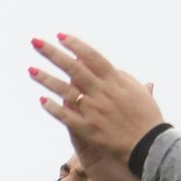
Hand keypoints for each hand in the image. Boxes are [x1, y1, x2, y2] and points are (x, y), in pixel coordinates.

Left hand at [31, 35, 162, 171]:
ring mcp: (93, 110)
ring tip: (31, 70)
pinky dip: (53, 108)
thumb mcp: (137, 90)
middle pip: (73, 68)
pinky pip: (66, 116)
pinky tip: (42, 100)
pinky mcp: (87, 128)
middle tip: (36, 43)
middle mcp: (102, 92)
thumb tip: (108, 68)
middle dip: (53, 54)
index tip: (60, 36)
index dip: (75, 45)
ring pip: (65, 91)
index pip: (91, 57)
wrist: (149, 144)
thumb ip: (121, 77)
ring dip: (46, 79)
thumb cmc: (146, 115)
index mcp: (114, 80)